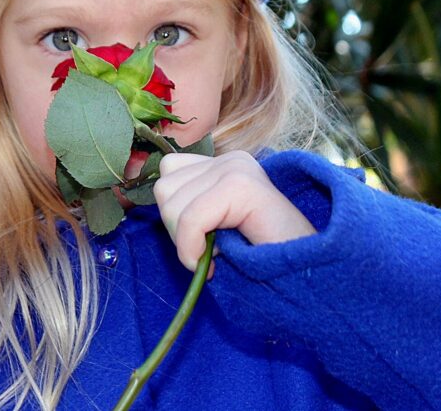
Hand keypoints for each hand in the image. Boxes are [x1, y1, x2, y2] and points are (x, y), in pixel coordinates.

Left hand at [153, 151, 316, 273]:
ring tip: (223, 250)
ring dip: (187, 240)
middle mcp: (231, 159)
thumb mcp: (214, 228)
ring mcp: (238, 169)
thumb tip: (129, 191)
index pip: (168, 173)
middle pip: (164, 188)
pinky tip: (218, 262)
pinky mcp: (243, 187)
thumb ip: (185, 208)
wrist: (311, 280)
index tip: (202, 242)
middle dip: (178, 229)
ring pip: (171, 202)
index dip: (175, 215)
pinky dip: (192, 248)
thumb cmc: (261, 261)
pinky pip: (189, 219)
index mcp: (224, 165)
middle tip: (214, 249)